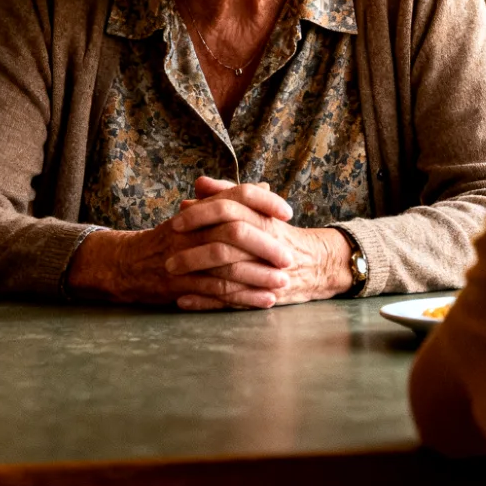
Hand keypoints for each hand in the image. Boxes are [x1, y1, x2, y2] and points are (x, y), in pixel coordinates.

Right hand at [64, 185, 301, 308]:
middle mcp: (191, 229)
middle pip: (234, 231)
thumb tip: (265, 187)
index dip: (264, 203)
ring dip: (258, 275)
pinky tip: (263, 301)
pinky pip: (215, 290)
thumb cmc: (170, 238)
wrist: (128, 264)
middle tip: (290, 258)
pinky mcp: (180, 284)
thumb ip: (229, 200)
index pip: (236, 195)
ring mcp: (184, 257)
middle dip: (266, 246)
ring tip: (282, 283)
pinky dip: (242, 297)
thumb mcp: (198, 214)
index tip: (288, 213)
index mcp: (199, 209)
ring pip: (226, 264)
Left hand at [164, 177, 352, 310]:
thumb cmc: (278, 234)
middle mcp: (267, 241)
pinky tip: (184, 300)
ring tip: (169, 274)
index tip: (176, 220)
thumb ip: (229, 193)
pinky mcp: (265, 295)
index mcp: (263, 216)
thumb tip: (199, 184)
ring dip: (197, 272)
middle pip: (228, 237)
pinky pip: (234, 299)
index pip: (231, 206)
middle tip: (168, 249)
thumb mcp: (258, 210)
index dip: (202, 212)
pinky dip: (206, 301)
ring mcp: (267, 270)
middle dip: (195, 243)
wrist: (317, 265)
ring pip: (230, 270)